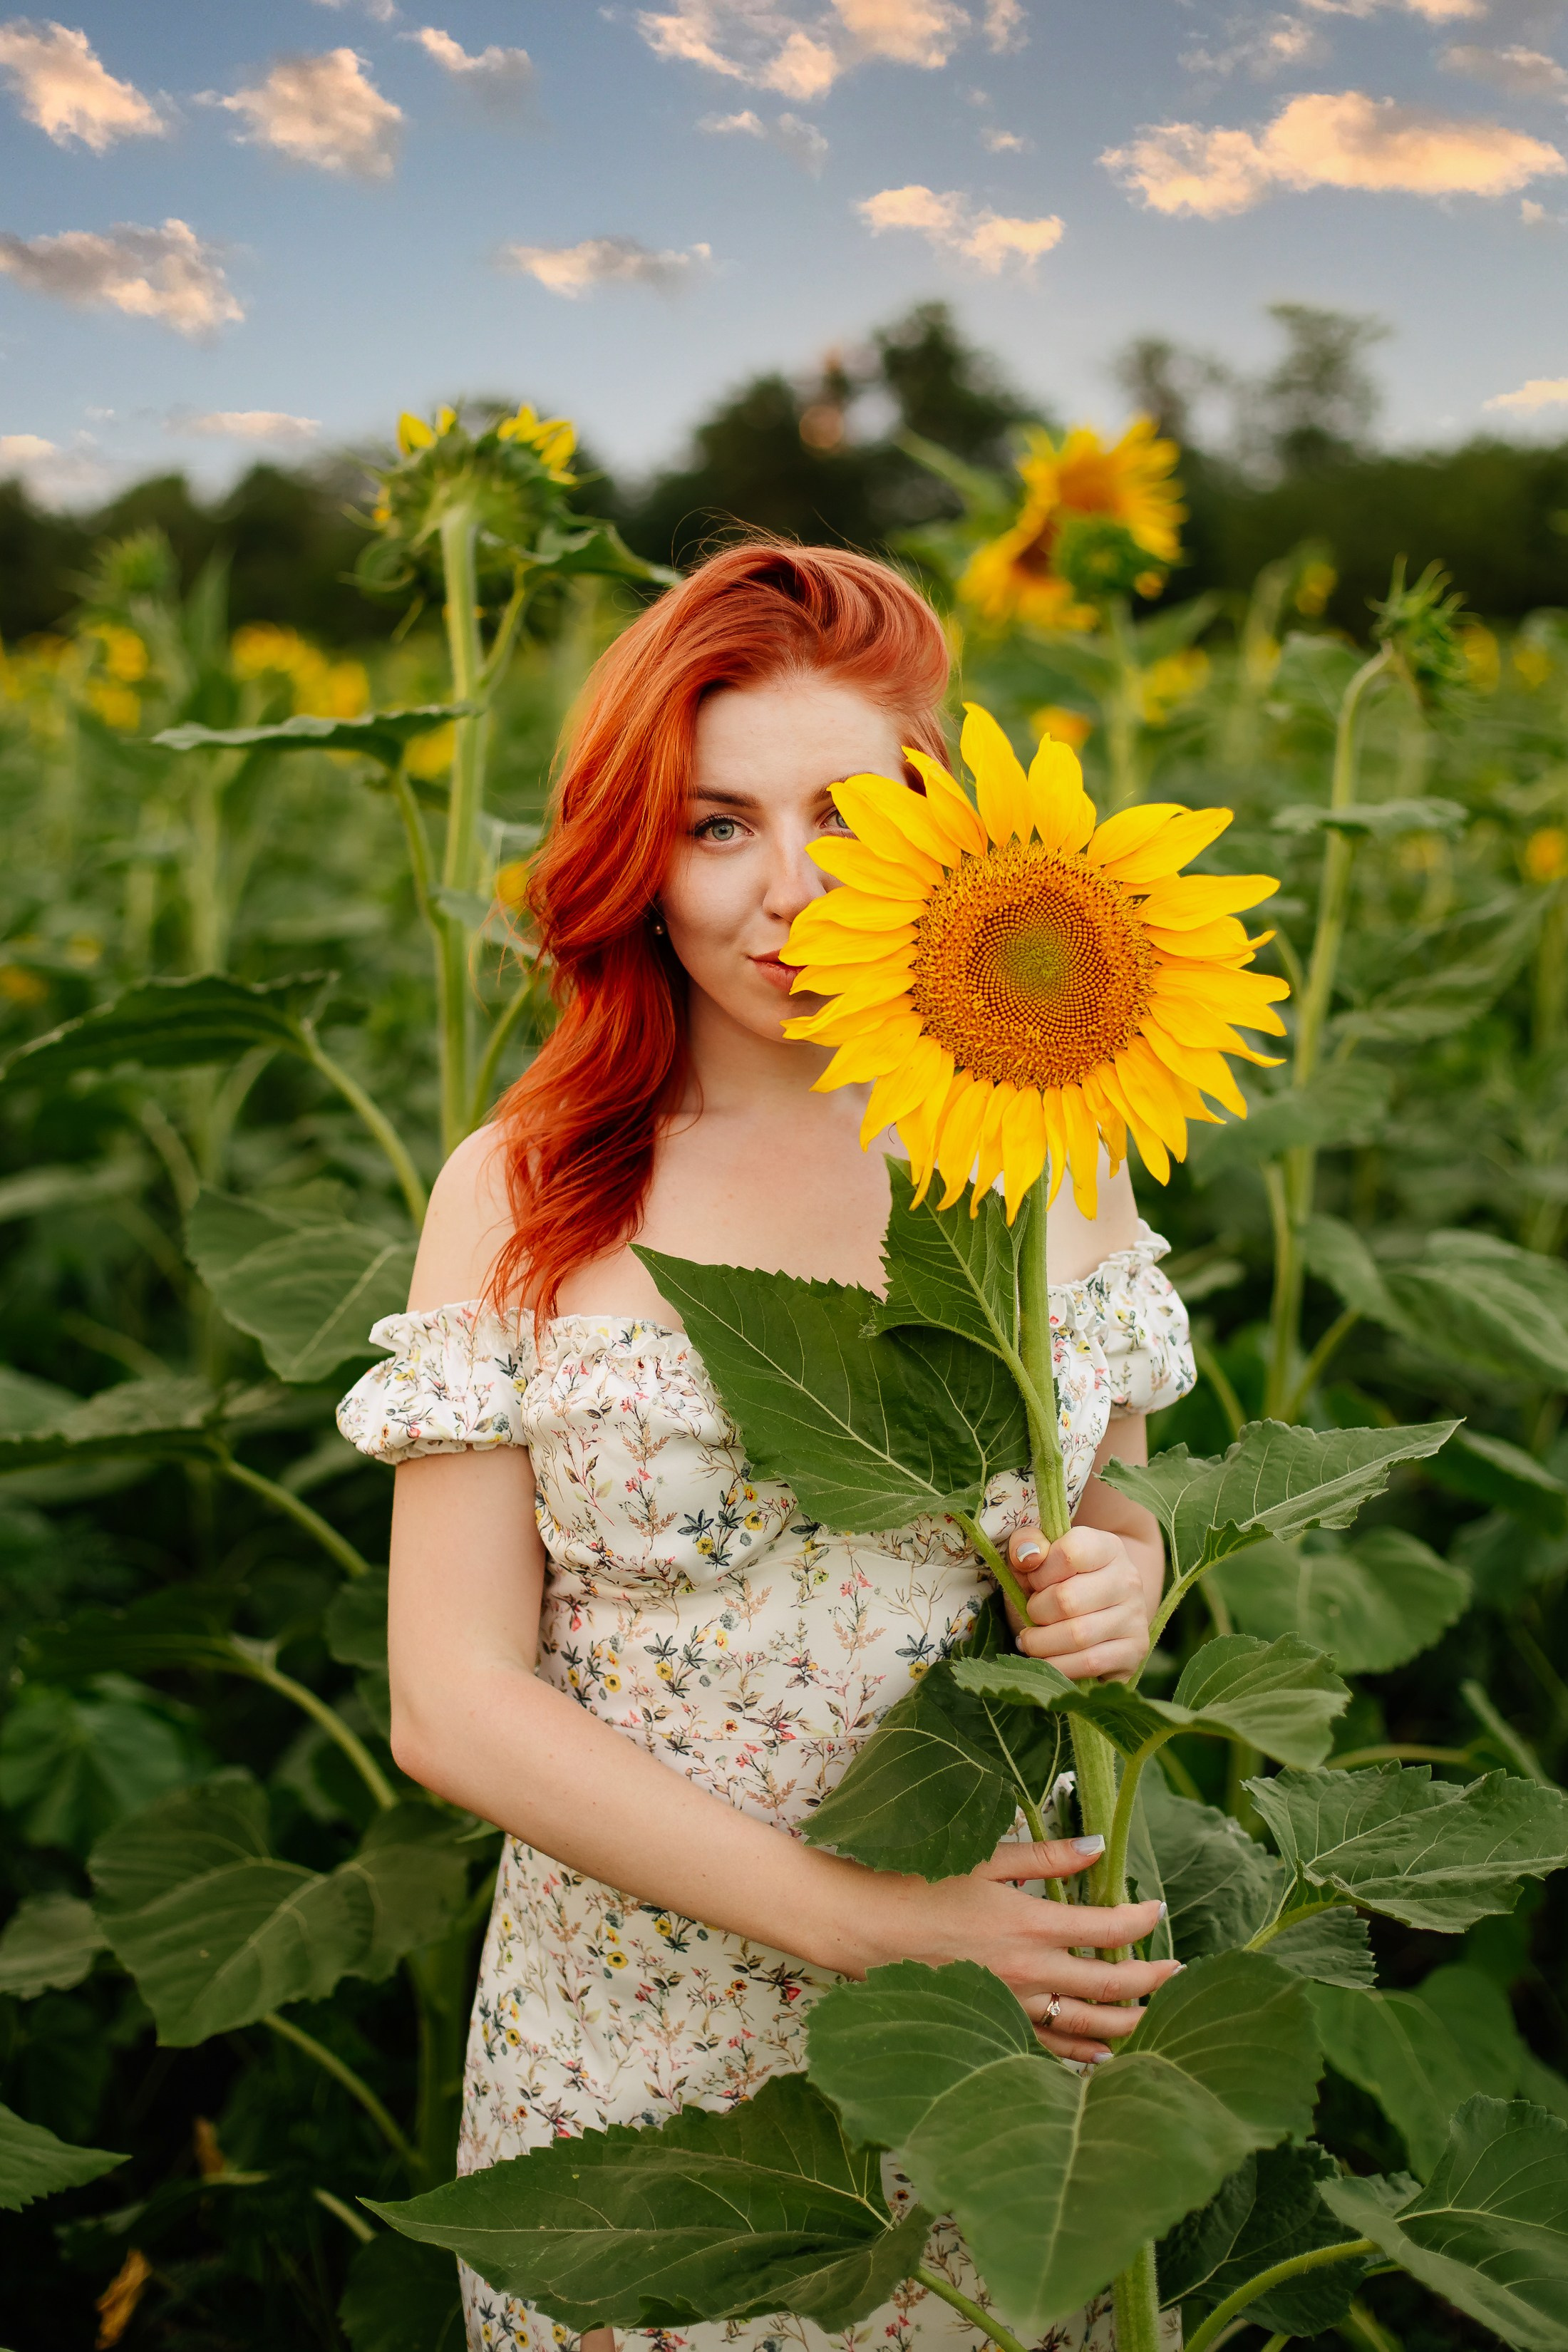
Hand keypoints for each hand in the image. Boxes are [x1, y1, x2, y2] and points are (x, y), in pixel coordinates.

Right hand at [848, 1834, 1178, 2063]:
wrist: (862, 1930)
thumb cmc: (917, 1885)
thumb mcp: (983, 1859)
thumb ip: (1045, 1855)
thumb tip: (1097, 1845)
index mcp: (1030, 1924)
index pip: (1108, 1928)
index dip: (1141, 1919)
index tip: (1157, 1908)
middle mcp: (1029, 1972)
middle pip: (1111, 1985)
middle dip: (1153, 1981)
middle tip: (1180, 1974)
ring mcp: (1012, 2006)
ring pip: (1088, 2027)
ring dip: (1130, 2023)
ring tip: (1159, 2017)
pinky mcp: (992, 2025)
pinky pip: (1049, 2047)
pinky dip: (1082, 2051)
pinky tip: (1103, 2053)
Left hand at [1004, 1522, 1152, 1681]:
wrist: (1101, 1612)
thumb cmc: (1059, 1582)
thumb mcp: (1039, 1557)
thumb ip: (1026, 1544)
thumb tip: (1027, 1555)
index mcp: (1108, 1547)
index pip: (1070, 1552)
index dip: (1040, 1571)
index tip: (1033, 1582)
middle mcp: (1128, 1579)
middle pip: (1067, 1599)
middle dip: (1036, 1612)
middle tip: (1031, 1615)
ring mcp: (1136, 1616)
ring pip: (1077, 1635)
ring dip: (1041, 1643)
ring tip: (1032, 1640)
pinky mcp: (1136, 1650)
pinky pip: (1090, 1664)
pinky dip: (1059, 1666)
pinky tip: (1047, 1659)